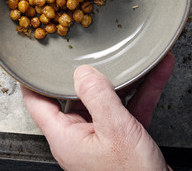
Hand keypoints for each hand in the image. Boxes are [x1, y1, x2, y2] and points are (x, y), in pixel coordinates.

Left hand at [22, 52, 174, 170]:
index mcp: (64, 136)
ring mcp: (99, 140)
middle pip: (75, 96)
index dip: (34, 78)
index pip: (36, 101)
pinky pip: (128, 111)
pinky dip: (142, 93)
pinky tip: (158, 74)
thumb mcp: (116, 130)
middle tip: (93, 49)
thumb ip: (98, 96)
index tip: (36, 57)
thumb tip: (82, 71)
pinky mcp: (120, 143)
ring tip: (134, 57)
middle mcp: (77, 138)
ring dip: (125, 80)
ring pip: (106, 101)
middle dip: (90, 72)